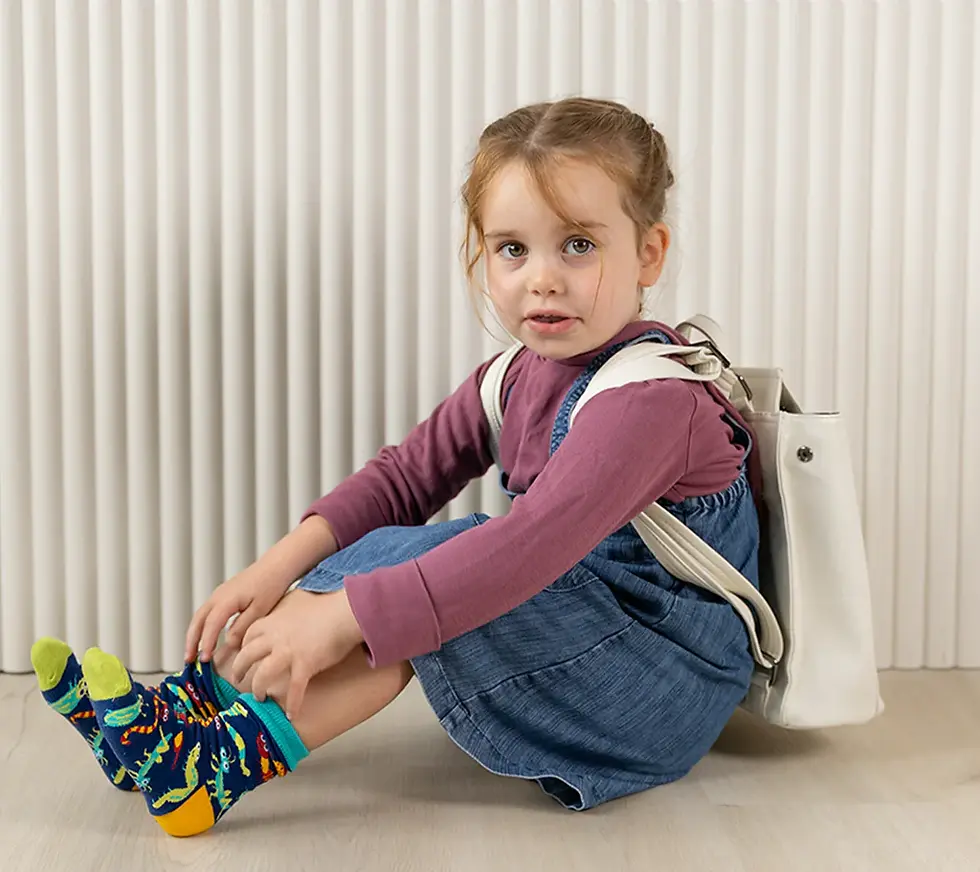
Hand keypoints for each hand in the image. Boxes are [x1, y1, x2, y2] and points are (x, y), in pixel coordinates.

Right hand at [184, 564, 292, 663]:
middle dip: (191, 641)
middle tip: (188, 660)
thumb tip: (228, 642)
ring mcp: (219, 594)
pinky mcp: (224, 595)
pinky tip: (205, 637)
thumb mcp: (259, 610)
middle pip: (197, 620)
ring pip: (199, 616)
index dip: (205, 643)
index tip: (204, 659)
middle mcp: (218, 596)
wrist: (276, 566)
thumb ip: (242, 628)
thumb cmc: (270, 584)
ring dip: (194, 635)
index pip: (210, 625)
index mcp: (226, 600)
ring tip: (192, 653)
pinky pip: (207, 612)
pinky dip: (201, 626)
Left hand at [229, 589, 363, 718]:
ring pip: (262, 675)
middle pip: (247, 656)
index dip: (243, 647)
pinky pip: (294, 689)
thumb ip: (288, 609)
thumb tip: (289, 610)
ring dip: (258, 689)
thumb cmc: (328, 605)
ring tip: (259, 697)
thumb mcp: (299, 601)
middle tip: (237, 678)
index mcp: (273, 621)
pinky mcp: (305, 665)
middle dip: (239, 669)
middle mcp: (275, 637)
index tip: (242, 653)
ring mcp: (288, 652)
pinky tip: (291, 714)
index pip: (248, 635)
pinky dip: (292, 703)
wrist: (346, 611)